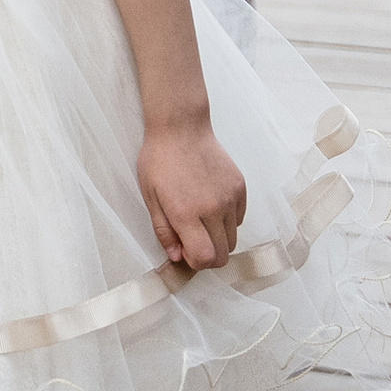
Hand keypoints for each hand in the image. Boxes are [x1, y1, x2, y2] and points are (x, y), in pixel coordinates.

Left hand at [136, 112, 246, 272]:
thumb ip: (164, 232)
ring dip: (217, 238)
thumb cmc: (160, 160)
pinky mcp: (240, 187)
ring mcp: (230, 197)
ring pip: (232, 239)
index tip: (184, 250)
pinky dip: (227, 221)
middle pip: (222, 255)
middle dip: (207, 256)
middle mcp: (213, 208)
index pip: (205, 259)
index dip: (194, 262)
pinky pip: (239, 219)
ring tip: (201, 220)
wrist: (181, 127)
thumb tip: (176, 256)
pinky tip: (211, 204)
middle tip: (192, 239)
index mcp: (187, 213)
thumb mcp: (150, 198)